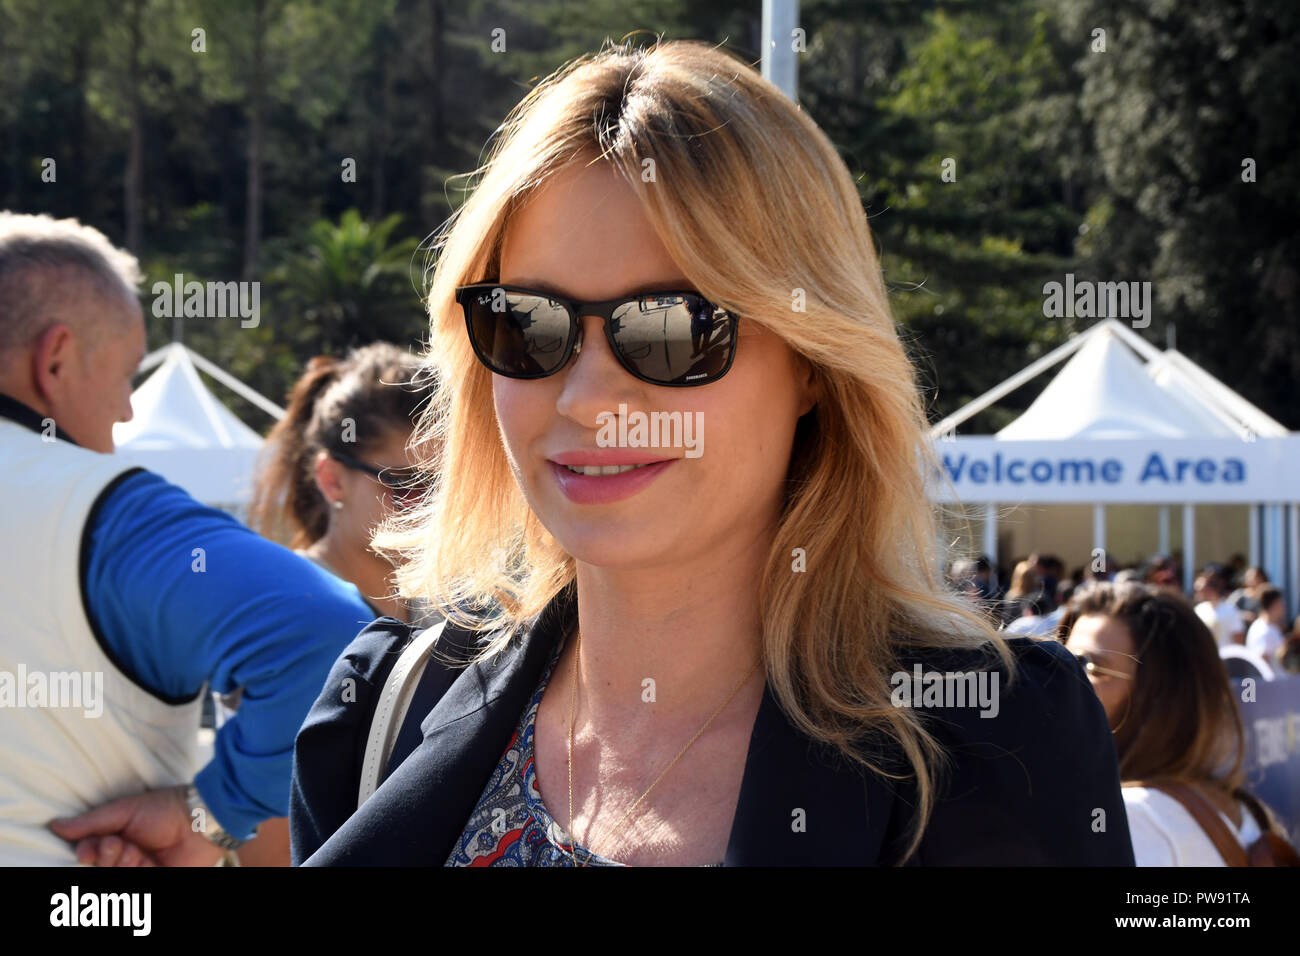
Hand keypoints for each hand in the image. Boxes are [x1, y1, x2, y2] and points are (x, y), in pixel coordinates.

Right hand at [49, 785, 227, 866]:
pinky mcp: (158, 878)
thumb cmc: (164, 808)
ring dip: (122, 864)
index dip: (86, 853)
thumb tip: (55, 825)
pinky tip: (145, 861)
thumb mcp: (124, 811)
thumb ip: (91, 821)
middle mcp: (127, 854)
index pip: (89, 851)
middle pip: (101, 866)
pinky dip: (137, 872)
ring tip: (135, 851)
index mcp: (117, 836)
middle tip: (119, 845)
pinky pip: (136, 886)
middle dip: (105, 857)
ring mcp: (142, 868)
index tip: (90, 849)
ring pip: (117, 875)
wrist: (200, 818)